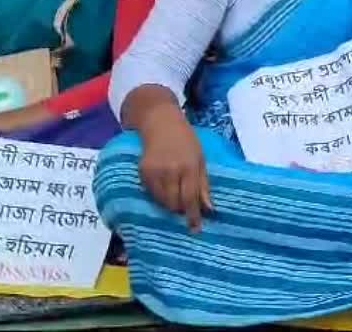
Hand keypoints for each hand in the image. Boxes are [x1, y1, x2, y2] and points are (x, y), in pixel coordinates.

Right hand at [136, 110, 211, 231]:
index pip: (191, 198)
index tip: (195, 229)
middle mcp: (171, 171)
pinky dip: (159, 195)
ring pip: (162, 201)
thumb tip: (209, 209)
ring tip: (175, 195)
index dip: (193, 216)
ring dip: (170, 203)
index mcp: (189, 167)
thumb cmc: (186, 141)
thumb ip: (203, 185)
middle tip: (185, 207)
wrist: (160, 122)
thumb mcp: (201, 159)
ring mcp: (155, 172)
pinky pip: (151, 193)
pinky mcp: (142, 172)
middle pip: (175, 203)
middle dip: (181, 210)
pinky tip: (164, 186)